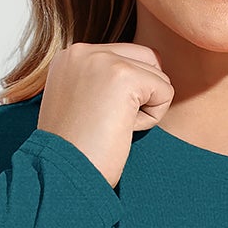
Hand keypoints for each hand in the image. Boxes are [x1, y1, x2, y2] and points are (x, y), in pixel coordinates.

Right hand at [36, 42, 173, 188]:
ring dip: (144, 109)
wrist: (61, 175)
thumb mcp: (79, 104)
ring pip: (158, 75)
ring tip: (111, 128)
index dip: (126, 94)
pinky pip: (165, 92)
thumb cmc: (74, 153)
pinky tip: (121, 131)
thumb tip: (143, 81)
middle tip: (109, 123)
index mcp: (70, 57)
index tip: (96, 119)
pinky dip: (151, 119)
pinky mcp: (123, 76)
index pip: (125, 57)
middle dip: (141, 95)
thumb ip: (102, 83)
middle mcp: (82, 51)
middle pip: (147, 58)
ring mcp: (102, 60)